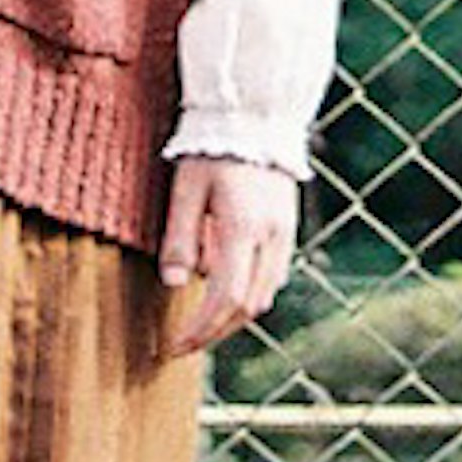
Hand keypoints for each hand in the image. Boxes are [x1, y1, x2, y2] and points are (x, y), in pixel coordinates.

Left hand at [158, 154, 293, 356]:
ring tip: (201, 323)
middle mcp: (270, 237)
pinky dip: (249, 294)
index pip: (225, 298)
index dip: (200, 330)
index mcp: (243, 228)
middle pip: (247, 307)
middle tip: (184, 344)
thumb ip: (179, 237)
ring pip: (264, 296)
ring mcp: (285, 234)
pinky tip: (226, 290)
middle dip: (215, 332)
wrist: (253, 115)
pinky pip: (272, 277)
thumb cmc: (211, 148)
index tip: (174, 346)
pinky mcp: (288, 229)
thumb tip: (173, 283)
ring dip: (233, 317)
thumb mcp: (185, 188)